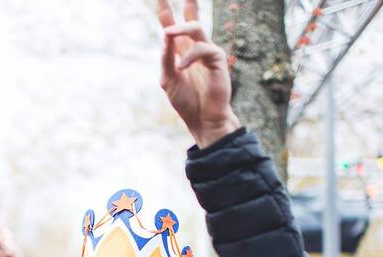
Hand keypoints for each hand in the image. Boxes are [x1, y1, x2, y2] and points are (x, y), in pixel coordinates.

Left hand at [157, 0, 239, 147]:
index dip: (165, 11)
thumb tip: (166, 33)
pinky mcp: (217, 59)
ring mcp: (207, 52)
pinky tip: (181, 68)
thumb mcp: (167, 78)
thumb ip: (166, 57)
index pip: (171, 26)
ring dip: (181, 28)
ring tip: (168, 32)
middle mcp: (194, 48)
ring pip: (195, 28)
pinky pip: (202, 49)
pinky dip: (190, 57)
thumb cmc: (186, 101)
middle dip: (189, 3)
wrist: (202, 119)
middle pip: (190, 18)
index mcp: (180, 52)